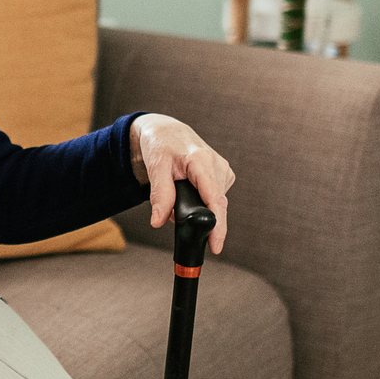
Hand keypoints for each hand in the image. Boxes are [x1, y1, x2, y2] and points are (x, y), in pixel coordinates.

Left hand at [129, 113, 234, 254]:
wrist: (167, 132)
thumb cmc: (160, 145)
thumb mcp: (155, 167)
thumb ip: (159, 195)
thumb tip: (158, 222)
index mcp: (202, 161)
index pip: (214, 200)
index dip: (217, 226)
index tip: (216, 246)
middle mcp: (218, 165)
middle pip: (215, 206)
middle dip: (195, 216)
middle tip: (172, 211)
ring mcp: (224, 171)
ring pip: (213, 204)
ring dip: (195, 208)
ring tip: (175, 192)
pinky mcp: (224, 176)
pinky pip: (213, 199)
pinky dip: (199, 202)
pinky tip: (187, 191)